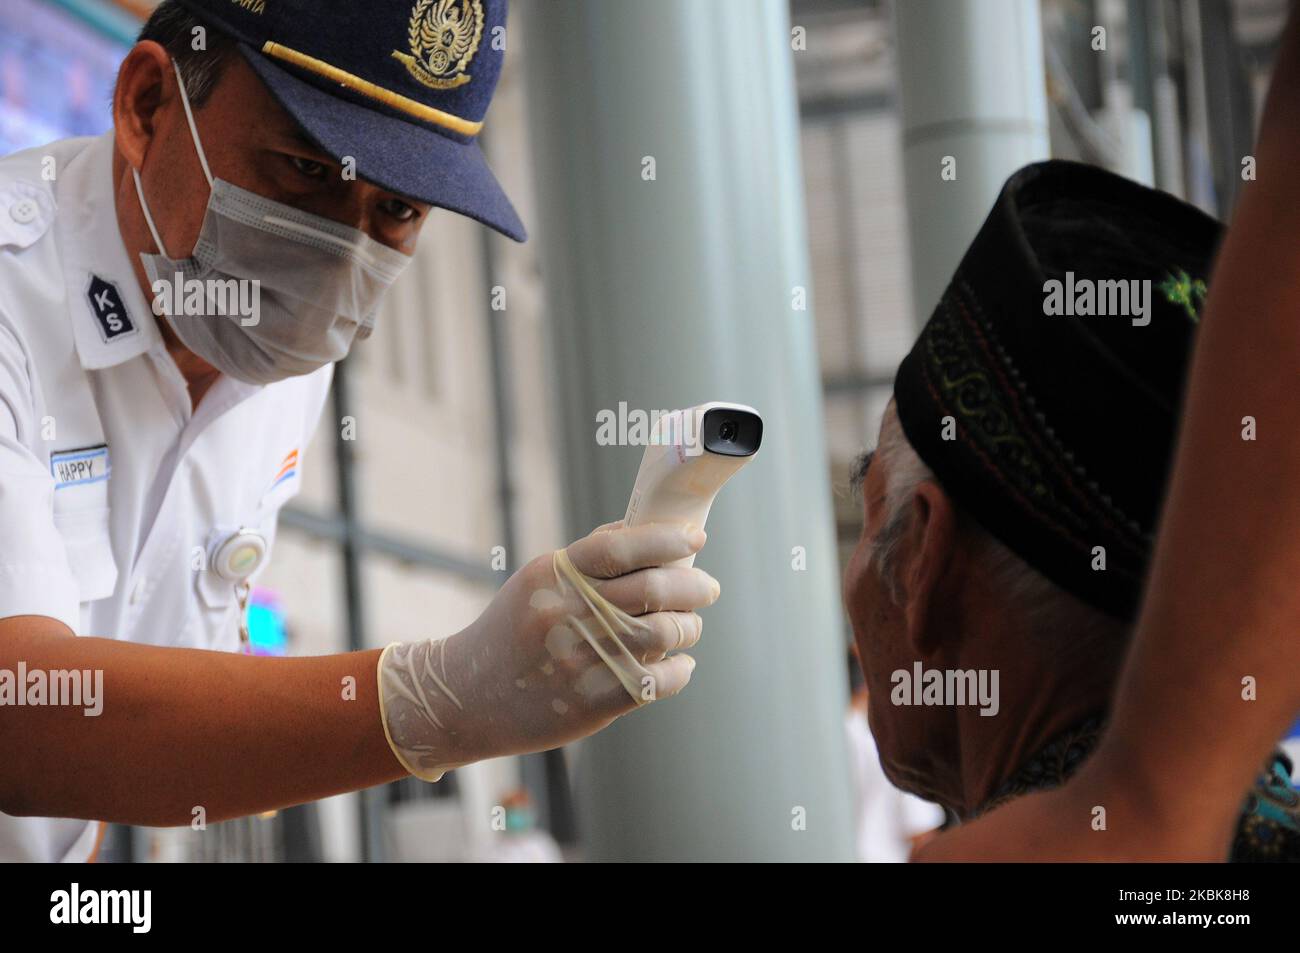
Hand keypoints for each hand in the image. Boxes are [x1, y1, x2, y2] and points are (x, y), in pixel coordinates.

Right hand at [377, 521, 718, 779]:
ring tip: (691, 626)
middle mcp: (567, 614)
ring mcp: (578, 661)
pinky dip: (679, 670)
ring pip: (661, 634)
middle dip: (694, 585)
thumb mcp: (537, 580)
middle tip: (708, 587)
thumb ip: (588, 558)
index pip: (622, 546)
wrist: (466, 695)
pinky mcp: (589, 703)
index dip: (668, 539)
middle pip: (652, 589)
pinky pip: (654, 682)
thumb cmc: (512, 629)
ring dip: (689, 627)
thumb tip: (646, 531)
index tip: (697, 538)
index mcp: (554, 576)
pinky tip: (680, 664)